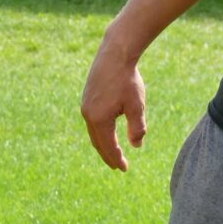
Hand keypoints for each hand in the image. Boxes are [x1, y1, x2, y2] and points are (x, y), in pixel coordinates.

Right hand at [81, 35, 146, 170]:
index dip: (117, 159)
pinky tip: (107, 132)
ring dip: (103, 144)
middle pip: (98, 143)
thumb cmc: (127, 80)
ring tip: (113, 152)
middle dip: (108, 156)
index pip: (108, 147)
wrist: (115, 54)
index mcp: (99, 120)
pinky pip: (92, 122)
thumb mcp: (136, 106)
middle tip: (119, 166)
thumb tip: (136, 146)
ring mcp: (85, 106)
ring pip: (93, 132)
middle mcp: (88, 115)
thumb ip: (137, 128)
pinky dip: (99, 132)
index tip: (124, 169)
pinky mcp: (86, 97)